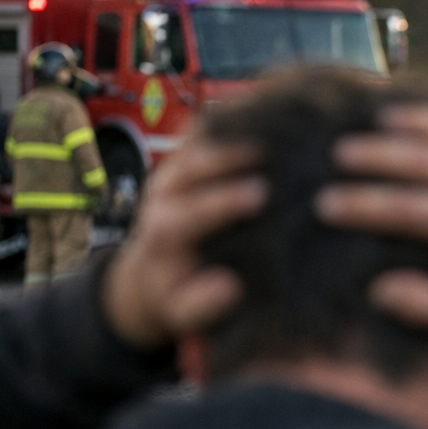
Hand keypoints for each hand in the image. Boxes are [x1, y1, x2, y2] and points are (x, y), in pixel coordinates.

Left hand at [103, 138, 265, 349]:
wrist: (152, 272)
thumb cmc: (176, 293)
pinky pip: (208, 130)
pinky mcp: (186, 155)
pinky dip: (236, 121)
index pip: (188, 212)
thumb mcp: (182, 313)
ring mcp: (173, 170)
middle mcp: (163, 194)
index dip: (222, 202)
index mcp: (163, 232)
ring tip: (275, 125)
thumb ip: (201, 305)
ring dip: (234, 132)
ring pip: (197, 141)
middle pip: (190, 166)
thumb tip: (229, 287)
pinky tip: (272, 115)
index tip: (259, 195)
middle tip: (271, 150)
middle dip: (229, 157)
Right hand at [316, 106, 427, 333]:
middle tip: (337, 156)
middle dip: (375, 157)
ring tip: (368, 124)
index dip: (361, 206)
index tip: (326, 206)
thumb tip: (378, 289)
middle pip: (419, 160)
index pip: (402, 208)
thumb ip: (423, 304)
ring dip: (405, 127)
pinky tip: (411, 115)